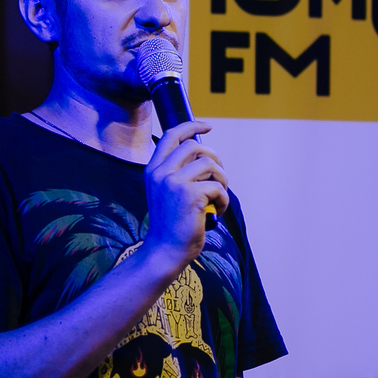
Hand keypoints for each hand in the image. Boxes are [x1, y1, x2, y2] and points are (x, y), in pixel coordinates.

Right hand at [143, 120, 229, 269]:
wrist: (165, 251)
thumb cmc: (170, 224)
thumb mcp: (166, 192)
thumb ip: (177, 172)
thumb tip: (204, 155)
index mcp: (153, 170)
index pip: (172, 135)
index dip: (192, 125)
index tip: (208, 126)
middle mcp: (161, 173)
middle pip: (195, 146)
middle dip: (214, 158)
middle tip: (218, 176)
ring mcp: (174, 183)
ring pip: (210, 164)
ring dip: (222, 179)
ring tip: (218, 196)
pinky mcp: (190, 196)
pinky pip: (218, 186)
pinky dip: (224, 198)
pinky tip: (217, 211)